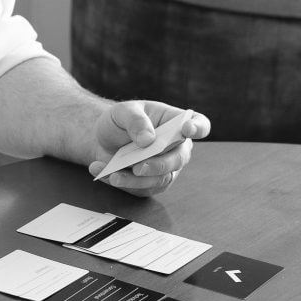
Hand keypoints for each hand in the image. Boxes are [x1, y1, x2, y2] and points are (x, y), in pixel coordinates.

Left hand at [88, 101, 210, 196]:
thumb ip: (135, 120)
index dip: (197, 128)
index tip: (187, 129)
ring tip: (113, 175)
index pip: (199, 124)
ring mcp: (165, 168)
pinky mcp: (150, 184)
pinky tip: (103, 173)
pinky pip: (140, 188)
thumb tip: (148, 139)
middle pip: (179, 159)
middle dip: (159, 165)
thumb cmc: (120, 121)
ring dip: (136, 180)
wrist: (101, 138)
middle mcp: (176, 148)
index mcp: (175, 123)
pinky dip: (122, 183)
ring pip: (160, 179)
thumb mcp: (123, 112)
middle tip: (138, 167)